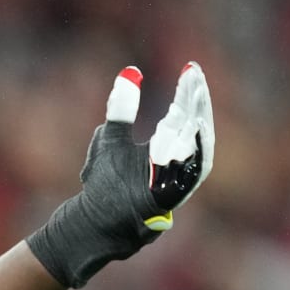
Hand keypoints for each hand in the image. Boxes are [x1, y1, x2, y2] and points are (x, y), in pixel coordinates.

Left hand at [28, 63, 215, 287]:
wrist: (92, 222)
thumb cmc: (103, 184)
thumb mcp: (109, 139)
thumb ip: (120, 109)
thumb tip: (130, 72)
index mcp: (167, 147)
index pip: (185, 113)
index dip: (190, 91)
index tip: (191, 67)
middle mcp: (177, 163)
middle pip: (195, 127)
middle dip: (196, 102)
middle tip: (195, 77)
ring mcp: (176, 182)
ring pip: (196, 151)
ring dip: (197, 123)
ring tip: (195, 97)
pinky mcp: (169, 200)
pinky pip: (186, 177)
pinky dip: (190, 155)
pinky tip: (190, 131)